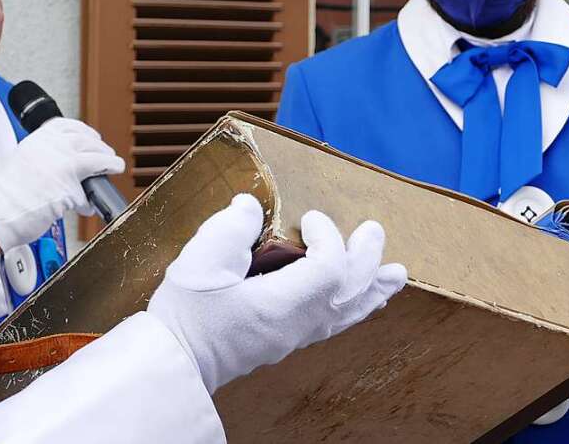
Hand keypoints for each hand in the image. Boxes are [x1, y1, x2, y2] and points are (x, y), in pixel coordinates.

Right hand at [0, 118, 124, 252]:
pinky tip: (86, 207)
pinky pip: (86, 194)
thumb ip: (45, 152)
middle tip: (108, 156)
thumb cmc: (7, 194)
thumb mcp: (23, 158)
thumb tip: (70, 156)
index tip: (93, 136)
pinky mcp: (68, 188)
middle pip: (88, 140)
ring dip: (109, 164)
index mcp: (38, 138)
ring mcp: (60, 166)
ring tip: (114, 168)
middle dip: (102, 148)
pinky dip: (87, 202)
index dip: (85, 131)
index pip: (68, 126)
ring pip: (97, 158)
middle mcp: (51, 147)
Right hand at [147, 194, 406, 393]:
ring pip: (347, 313)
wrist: (173, 361)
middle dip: (366, 259)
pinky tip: (361, 301)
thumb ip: (230, 228)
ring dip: (372, 289)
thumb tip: (251, 208)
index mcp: (279, 305)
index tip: (310, 218)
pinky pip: (333, 324)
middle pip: (348, 292)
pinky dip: (354, 307)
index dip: (329, 237)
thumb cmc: (185, 316)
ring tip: (395, 275)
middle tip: (374, 230)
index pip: (328, 269)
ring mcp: (292, 337)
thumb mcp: (199, 260)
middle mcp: (295, 325)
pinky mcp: (284, 341)